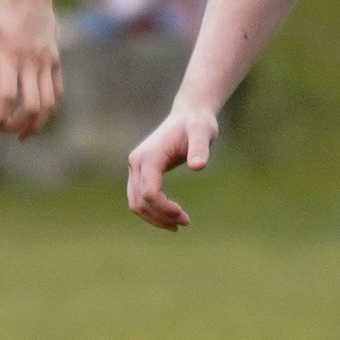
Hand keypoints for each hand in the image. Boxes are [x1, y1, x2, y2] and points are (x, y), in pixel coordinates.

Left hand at [0, 0, 63, 136]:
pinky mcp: (55, 60)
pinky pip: (58, 91)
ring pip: (49, 103)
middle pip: (32, 106)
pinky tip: (40, 115)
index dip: (1, 117)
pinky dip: (51, 108)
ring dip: (37, 123)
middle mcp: (31, 62)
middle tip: (4, 132)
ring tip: (24, 134)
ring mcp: (46, 62)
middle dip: (18, 126)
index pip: (9, 96)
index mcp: (10, 56)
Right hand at [126, 103, 217, 230]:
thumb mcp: (203, 132)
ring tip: (180, 224)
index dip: (164, 209)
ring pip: (135, 203)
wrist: (188, 115)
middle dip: (161, 217)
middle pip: (139, 201)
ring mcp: (135, 167)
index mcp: (149, 156)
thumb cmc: (197, 124)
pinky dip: (152, 211)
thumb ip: (200, 148)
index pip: (149, 193)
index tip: (184, 215)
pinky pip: (138, 198)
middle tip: (185, 222)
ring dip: (155, 218)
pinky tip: (171, 217)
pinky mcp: (139, 171)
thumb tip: (198, 166)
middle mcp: (136, 162)